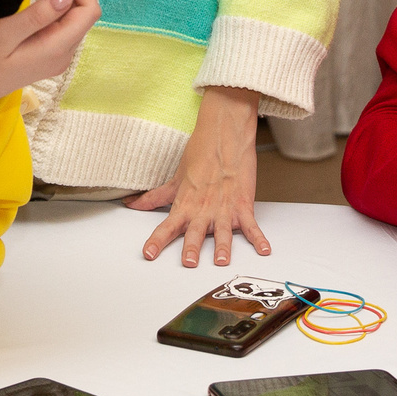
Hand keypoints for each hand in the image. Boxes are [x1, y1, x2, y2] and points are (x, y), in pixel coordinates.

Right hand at [0, 0, 100, 109]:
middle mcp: (62, 54)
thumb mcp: (2, 33)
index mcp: (56, 49)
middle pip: (83, 12)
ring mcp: (55, 55)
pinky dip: (58, 1)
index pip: (88, 11)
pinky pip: (61, 23)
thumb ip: (37, 15)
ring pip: (73, 16)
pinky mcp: (45, 53)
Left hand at [131, 86, 268, 268]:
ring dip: (222, 246)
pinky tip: (264, 249)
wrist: (224, 134)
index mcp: (186, 204)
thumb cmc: (201, 154)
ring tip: (221, 260)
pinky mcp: (243, 204)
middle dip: (192, 247)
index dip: (157, 241)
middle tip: (188, 262)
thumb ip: (155, 197)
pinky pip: (252, 225)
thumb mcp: (175, 179)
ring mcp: (224, 208)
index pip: (167, 226)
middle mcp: (203, 209)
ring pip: (223, 231)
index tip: (148, 254)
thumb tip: (132, 203)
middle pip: (195, 232)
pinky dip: (259, 238)